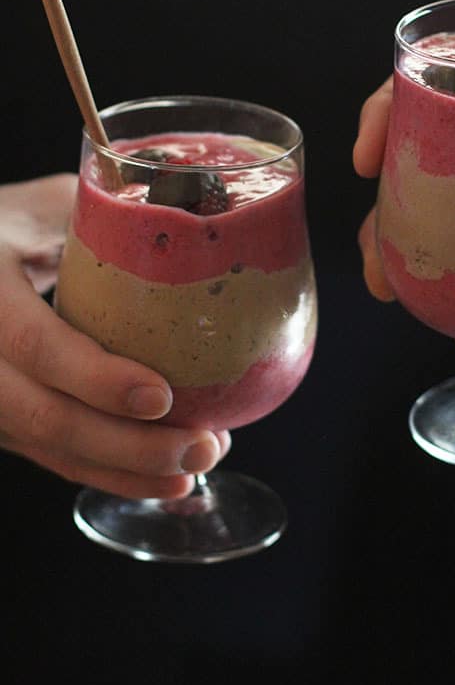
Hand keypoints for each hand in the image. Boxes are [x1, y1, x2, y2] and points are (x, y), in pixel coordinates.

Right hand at [0, 174, 229, 497]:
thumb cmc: (8, 224)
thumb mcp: (44, 204)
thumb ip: (104, 214)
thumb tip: (198, 223)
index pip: (31, 342)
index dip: (94, 377)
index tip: (161, 396)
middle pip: (41, 416)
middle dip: (128, 445)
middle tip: (204, 445)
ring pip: (48, 448)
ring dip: (128, 469)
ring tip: (198, 463)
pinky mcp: (1, 419)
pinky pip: (50, 457)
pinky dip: (108, 473)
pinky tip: (163, 479)